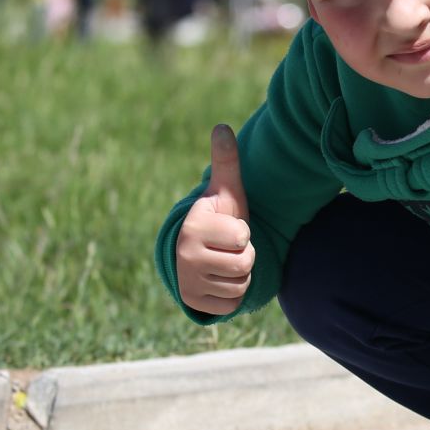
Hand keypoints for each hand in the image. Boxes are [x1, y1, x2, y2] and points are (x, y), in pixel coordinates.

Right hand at [174, 124, 253, 315]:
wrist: (197, 252)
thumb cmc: (218, 218)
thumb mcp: (225, 191)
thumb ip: (226, 161)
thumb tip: (222, 126)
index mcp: (193, 227)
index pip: (242, 238)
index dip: (243, 233)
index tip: (228, 228)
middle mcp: (185, 256)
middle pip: (244, 264)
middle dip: (245, 256)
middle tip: (229, 248)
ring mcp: (188, 282)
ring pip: (240, 285)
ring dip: (240, 275)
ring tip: (225, 262)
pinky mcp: (195, 303)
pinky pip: (232, 304)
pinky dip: (233, 294)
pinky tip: (221, 280)